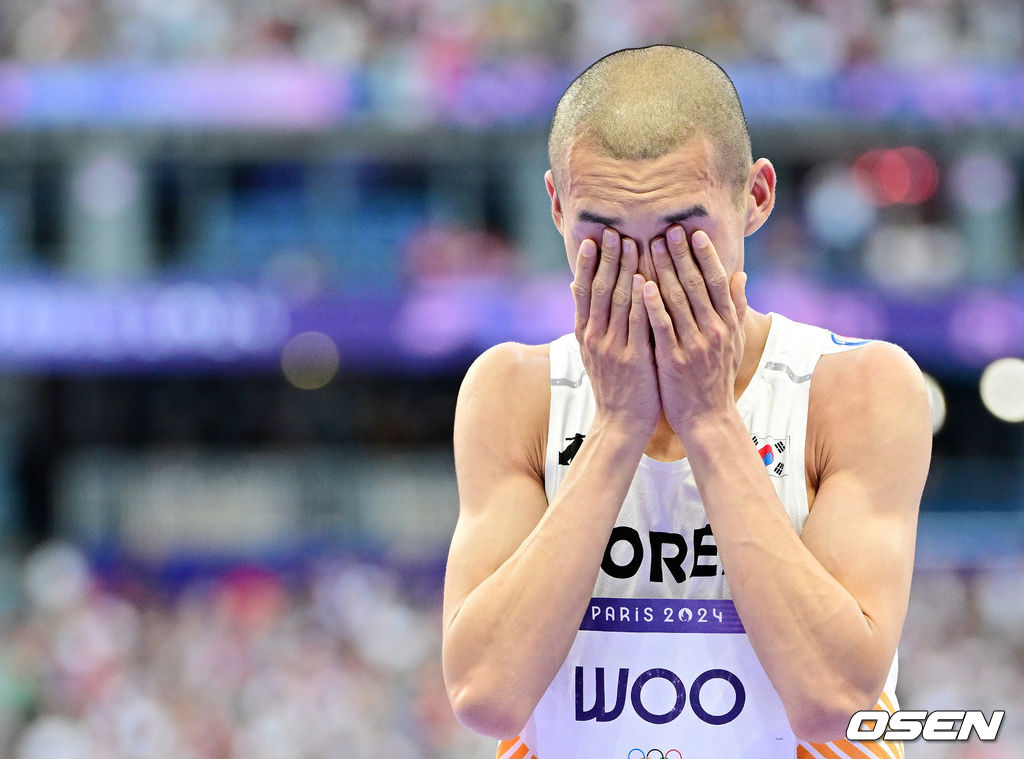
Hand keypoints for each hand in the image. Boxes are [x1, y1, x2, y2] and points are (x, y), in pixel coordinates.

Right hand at [571, 228, 660, 438]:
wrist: (621, 423)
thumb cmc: (614, 384)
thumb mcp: (592, 350)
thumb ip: (587, 316)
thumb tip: (574, 283)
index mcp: (586, 333)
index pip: (585, 291)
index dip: (590, 263)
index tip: (595, 238)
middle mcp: (595, 337)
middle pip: (601, 290)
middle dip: (608, 258)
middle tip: (615, 231)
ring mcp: (614, 348)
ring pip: (619, 302)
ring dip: (626, 270)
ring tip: (633, 243)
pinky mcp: (634, 359)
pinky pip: (638, 324)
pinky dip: (642, 300)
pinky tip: (648, 280)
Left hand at [642, 226, 747, 436]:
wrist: (708, 419)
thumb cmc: (716, 379)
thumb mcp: (733, 342)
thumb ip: (735, 308)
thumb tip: (741, 275)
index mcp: (726, 325)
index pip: (717, 282)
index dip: (706, 255)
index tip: (694, 232)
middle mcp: (713, 331)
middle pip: (696, 285)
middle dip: (681, 255)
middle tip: (667, 229)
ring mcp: (694, 345)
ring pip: (678, 300)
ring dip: (664, 270)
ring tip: (651, 246)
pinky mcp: (674, 360)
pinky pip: (662, 327)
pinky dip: (653, 305)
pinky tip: (643, 284)